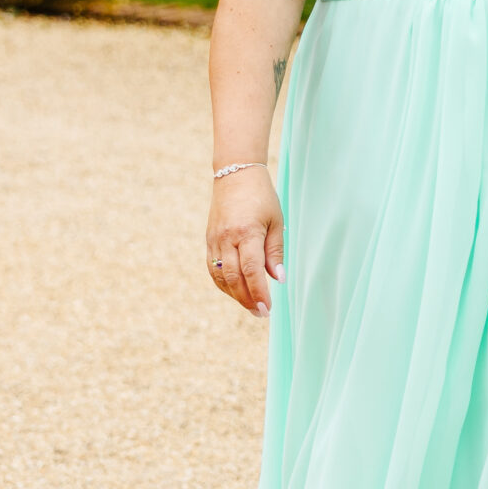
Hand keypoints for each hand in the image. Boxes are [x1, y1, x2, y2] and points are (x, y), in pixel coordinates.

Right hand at [206, 166, 284, 317]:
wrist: (235, 174)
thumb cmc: (261, 197)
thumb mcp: (276, 221)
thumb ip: (275, 251)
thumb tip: (279, 279)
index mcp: (246, 232)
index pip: (251, 271)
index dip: (259, 293)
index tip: (268, 308)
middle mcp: (227, 238)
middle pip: (233, 278)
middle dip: (247, 300)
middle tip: (261, 313)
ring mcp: (214, 240)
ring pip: (220, 277)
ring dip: (235, 295)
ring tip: (251, 306)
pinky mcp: (208, 240)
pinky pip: (212, 269)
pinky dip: (223, 284)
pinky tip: (235, 291)